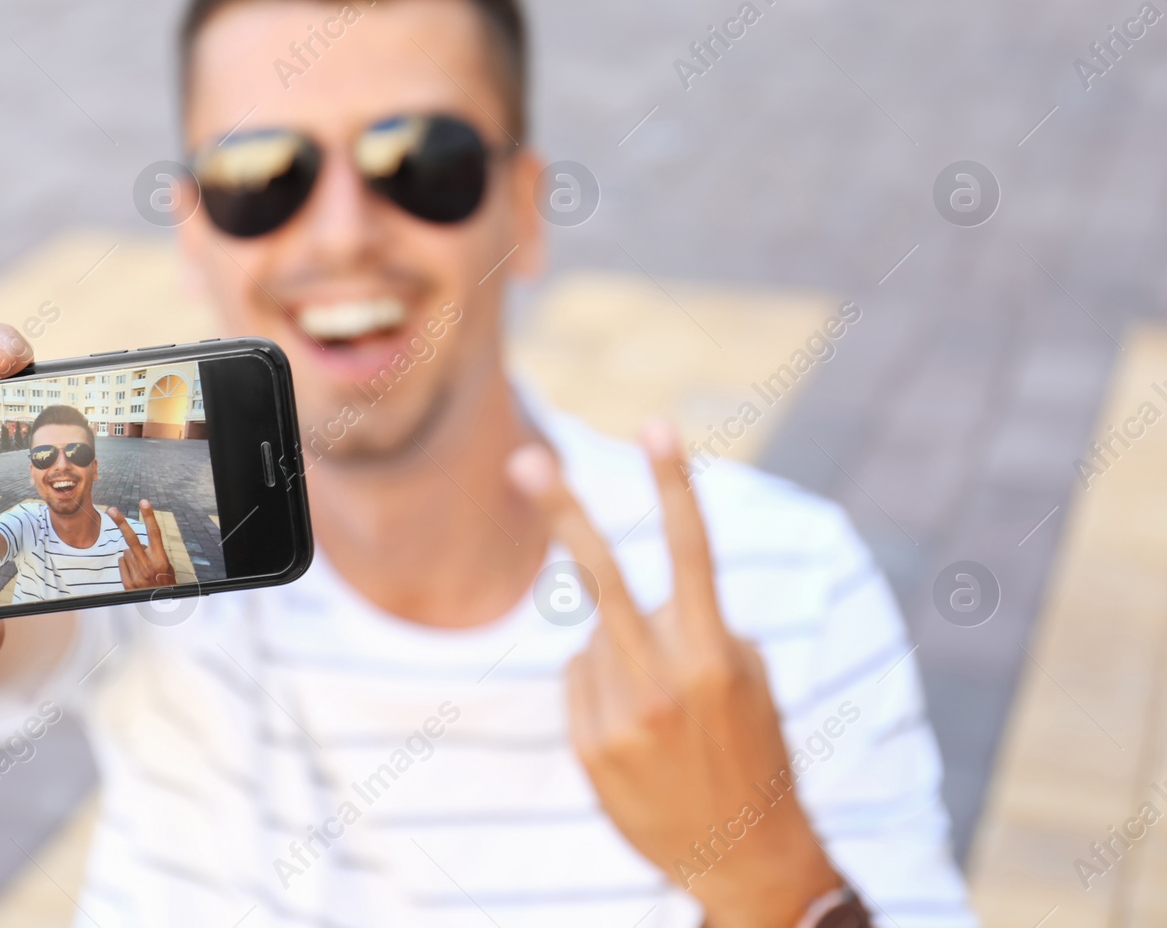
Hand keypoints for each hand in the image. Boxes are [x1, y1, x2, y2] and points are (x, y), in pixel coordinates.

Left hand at [106, 500, 176, 589]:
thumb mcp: (166, 567)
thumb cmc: (165, 582)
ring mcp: (136, 575)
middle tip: (112, 509)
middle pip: (132, 539)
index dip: (149, 516)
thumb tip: (131, 545)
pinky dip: (126, 564)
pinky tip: (135, 572)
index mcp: (160, 559)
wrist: (160, 606)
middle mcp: (148, 566)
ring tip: (142, 567)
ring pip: (126, 552)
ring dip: (132, 555)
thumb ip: (151, 553)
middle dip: (121, 523)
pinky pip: (121, 562)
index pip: (154, 533)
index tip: (143, 501)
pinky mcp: (128, 583)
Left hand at [507, 420, 841, 927]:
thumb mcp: (747, 679)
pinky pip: (581, 680)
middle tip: (525, 460)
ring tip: (664, 711)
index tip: (657, 423)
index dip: (674, 484)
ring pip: (595, 637)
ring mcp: (619, 715)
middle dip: (564, 513)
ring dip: (621, 652)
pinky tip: (640, 735)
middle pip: (603, 577)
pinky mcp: (588, 746)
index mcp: (715, 654)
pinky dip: (604, 689)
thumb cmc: (753, 749)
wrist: (745, 856)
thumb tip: (620, 598)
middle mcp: (663, 680)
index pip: (693, 551)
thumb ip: (693, 626)